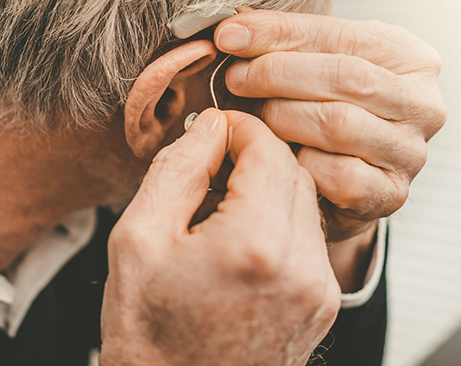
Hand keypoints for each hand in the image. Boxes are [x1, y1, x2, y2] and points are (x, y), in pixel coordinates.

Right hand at [100, 109, 339, 365]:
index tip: (212, 131)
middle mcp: (302, 267)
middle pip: (293, 171)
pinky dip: (280, 222)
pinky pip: (310, 238)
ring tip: (219, 208)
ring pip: (305, 202)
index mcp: (255, 244)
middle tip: (210, 167)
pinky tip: (239, 239)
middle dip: (254, 156)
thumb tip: (210, 126)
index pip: (268, 149)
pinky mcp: (322, 305)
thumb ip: (178, 168)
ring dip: (268, 188)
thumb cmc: (148, 333)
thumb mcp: (138, 238)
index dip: (238, 128)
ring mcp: (319, 290)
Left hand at [215, 11, 445, 244]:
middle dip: (277, 74)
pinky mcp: (391, 194)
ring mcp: (410, 153)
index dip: (280, 33)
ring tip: (255, 115)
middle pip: (345, 77)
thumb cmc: (326, 108)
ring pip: (338, 124)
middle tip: (235, 78)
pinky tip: (285, 155)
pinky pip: (338, 175)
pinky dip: (301, 163)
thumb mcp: (313, 62)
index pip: (342, 35)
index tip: (230, 36)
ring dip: (282, 117)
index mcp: (412, 58)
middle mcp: (423, 104)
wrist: (340, 178)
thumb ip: (281, 40)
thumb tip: (233, 32)